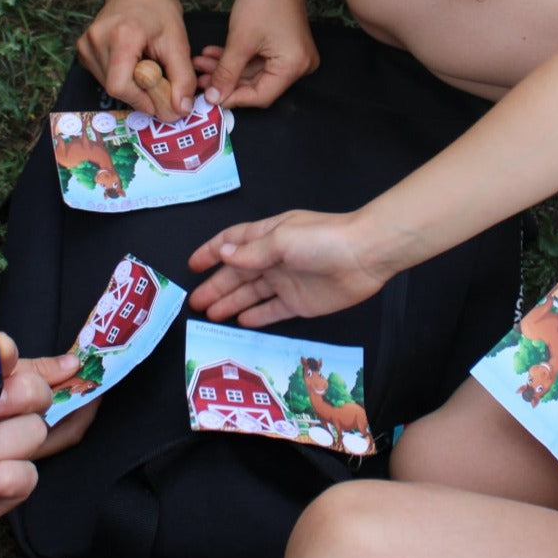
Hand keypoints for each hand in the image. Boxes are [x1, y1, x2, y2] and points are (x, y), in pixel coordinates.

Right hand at [76, 0, 195, 118]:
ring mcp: (85, 45)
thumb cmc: (159, 9)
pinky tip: (134, 62)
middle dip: (141, 94)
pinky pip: (103, 76)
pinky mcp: (83, 49)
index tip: (161, 103)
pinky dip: (121, 77)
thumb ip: (182, 77)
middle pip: (115, 88)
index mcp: (120, 36)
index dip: (141, 101)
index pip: (120, 86)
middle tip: (161, 84)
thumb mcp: (178, 42)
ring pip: (108, 85)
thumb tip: (181, 109)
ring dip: (132, 86)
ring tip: (148, 67)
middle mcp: (96, 41)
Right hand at [188, 209, 393, 325]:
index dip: (213, 252)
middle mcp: (275, 258)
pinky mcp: (301, 302)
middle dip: (217, 285)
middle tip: (195, 302)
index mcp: (269, 236)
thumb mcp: (282, 240)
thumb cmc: (323, 239)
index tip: (192, 265)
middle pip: (239, 273)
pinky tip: (241, 322)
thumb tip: (223, 253)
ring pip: (252, 293)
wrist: (365, 256)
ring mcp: (288, 281)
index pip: (233, 242)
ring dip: (231, 302)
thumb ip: (252, 251)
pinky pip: (273, 310)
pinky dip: (257, 316)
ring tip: (210, 314)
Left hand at [194, 0, 317, 109]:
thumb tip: (213, 98)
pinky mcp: (284, 47)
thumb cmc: (263, 1)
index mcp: (292, 67)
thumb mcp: (241, 40)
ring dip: (227, 68)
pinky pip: (258, 60)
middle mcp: (298, 67)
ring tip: (200, 63)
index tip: (207, 97)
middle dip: (226, 81)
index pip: (261, 96)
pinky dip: (237, 58)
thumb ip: (226, 72)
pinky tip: (212, 54)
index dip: (232, 97)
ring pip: (254, 72)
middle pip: (257, 85)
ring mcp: (292, 57)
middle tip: (198, 79)